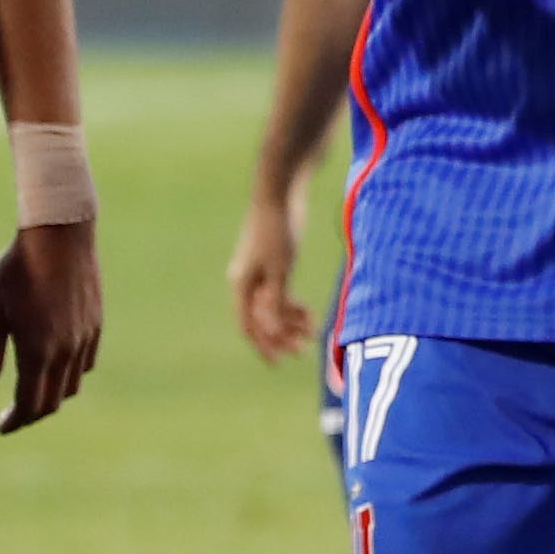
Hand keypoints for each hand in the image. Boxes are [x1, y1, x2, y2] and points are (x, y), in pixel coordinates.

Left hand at [0, 219, 103, 431]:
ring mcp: (84, 339)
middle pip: (52, 402)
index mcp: (37, 351)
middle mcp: (65, 352)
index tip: (1, 427)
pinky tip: (55, 363)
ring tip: (34, 389)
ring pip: (71, 385)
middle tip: (13, 414)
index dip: (14, 421)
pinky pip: (85, 363)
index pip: (29, 405)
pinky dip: (70, 373)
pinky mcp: (96, 325)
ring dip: (52, 394)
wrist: (60, 235)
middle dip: (31, 413)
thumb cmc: (19, 269)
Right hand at [224, 191, 312, 361]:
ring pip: (271, 306)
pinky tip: (307, 311)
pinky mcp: (272, 261)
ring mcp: (258, 271)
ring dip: (289, 321)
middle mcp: (246, 280)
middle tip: (304, 349)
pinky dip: (291, 304)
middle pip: (261, 318)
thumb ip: (275, 300)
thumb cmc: (278, 229)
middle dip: (281, 335)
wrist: (280, 191)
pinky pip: (278, 292)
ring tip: (312, 328)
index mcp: (242, 284)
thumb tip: (271, 330)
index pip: (248, 325)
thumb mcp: (281, 268)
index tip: (278, 362)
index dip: (263, 346)